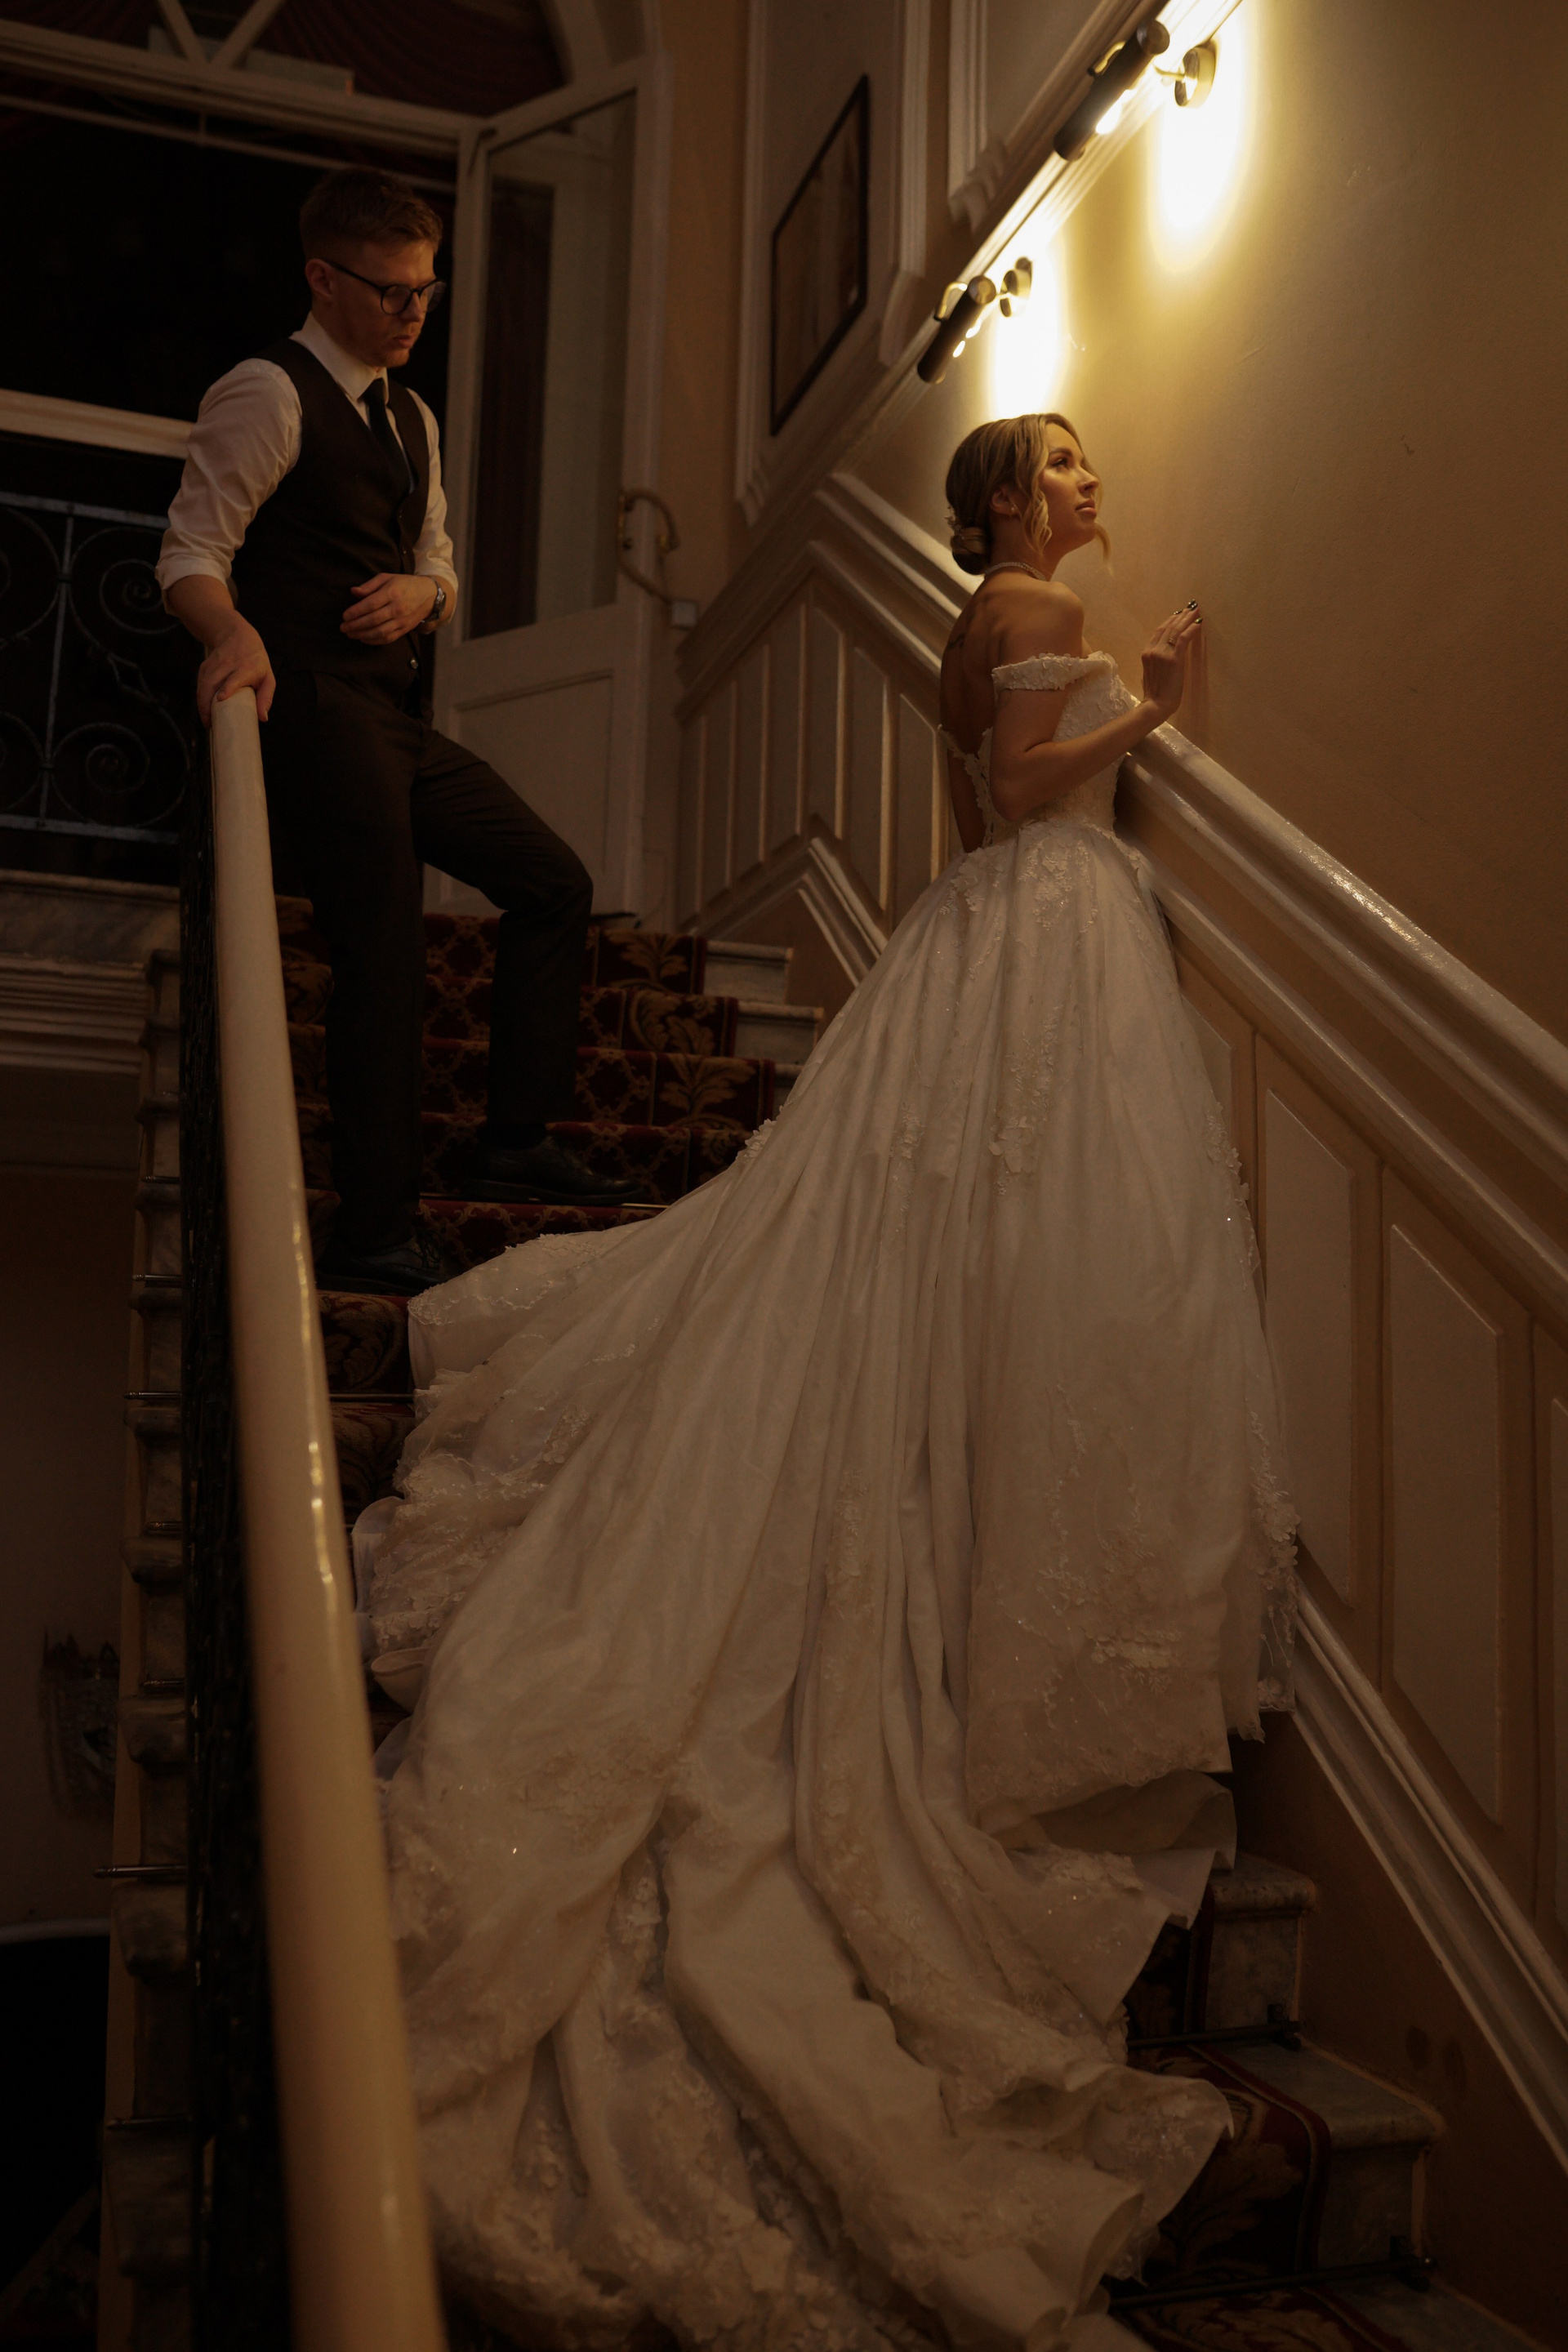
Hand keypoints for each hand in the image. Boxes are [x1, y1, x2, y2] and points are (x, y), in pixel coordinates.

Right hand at [196, 616, 274, 726]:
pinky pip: (199, 684)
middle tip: (210, 723)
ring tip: (206, 721)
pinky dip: (200, 698)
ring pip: (202, 685)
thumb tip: (263, 718)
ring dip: (201, 704)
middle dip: (207, 704)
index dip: (227, 687)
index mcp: (245, 668)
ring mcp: (214, 665)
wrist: (237, 635)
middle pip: (212, 684)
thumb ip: (266, 697)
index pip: (234, 678)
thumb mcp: (267, 676)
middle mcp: (227, 665)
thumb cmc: (256, 661)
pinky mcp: (205, 666)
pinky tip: (204, 709)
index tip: (220, 698)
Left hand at [341, 571, 437, 644]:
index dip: (356, 611)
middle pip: (373, 620)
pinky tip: (363, 639)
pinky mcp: (404, 630)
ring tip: (350, 634)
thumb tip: (353, 592)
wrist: (428, 596)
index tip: (344, 615)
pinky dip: (374, 641)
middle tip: (343, 627)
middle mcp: (397, 608)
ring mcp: (402, 621)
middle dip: (356, 625)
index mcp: (392, 593)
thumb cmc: (404, 584)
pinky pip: (388, 638)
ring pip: (380, 632)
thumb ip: (369, 585)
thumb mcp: (387, 578)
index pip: (371, 604)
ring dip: (362, 635)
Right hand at [1139, 603, 1201, 722]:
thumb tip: (1165, 657)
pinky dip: (1192, 629)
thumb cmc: (1155, 694)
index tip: (1178, 614)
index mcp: (1146, 653)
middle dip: (1180, 616)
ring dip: (1187, 618)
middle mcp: (1152, 650)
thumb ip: (1156, 662)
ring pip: (1175, 630)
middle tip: (1190, 607)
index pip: (1159, 631)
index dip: (1170, 621)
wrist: (1156, 705)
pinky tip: (1199, 623)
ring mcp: (1162, 653)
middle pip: (1167, 627)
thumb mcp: (1151, 674)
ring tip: (1196, 611)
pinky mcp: (1173, 659)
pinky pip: (1183, 639)